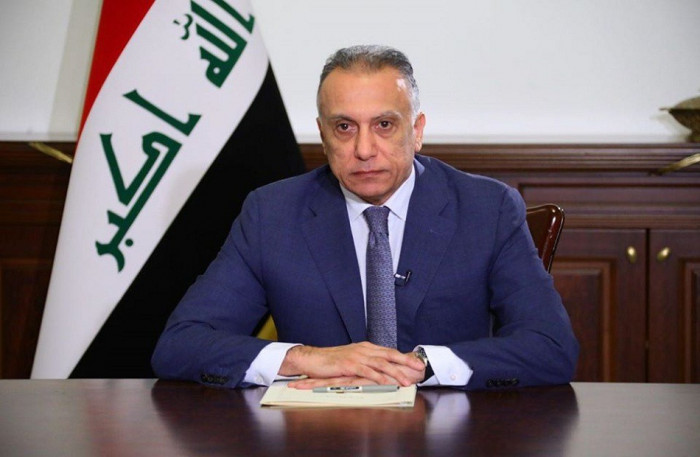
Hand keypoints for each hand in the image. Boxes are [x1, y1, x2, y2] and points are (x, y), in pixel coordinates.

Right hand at [279, 342, 424, 387]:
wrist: (312, 359)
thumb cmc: (331, 361)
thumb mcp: (351, 359)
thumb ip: (365, 362)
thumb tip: (380, 370)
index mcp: (365, 347)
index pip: (389, 351)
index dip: (404, 356)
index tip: (417, 362)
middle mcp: (363, 349)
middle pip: (389, 354)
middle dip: (406, 361)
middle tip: (420, 367)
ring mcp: (356, 356)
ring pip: (381, 363)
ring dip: (395, 372)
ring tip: (406, 380)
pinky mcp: (348, 365)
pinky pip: (366, 371)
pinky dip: (378, 377)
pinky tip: (386, 382)